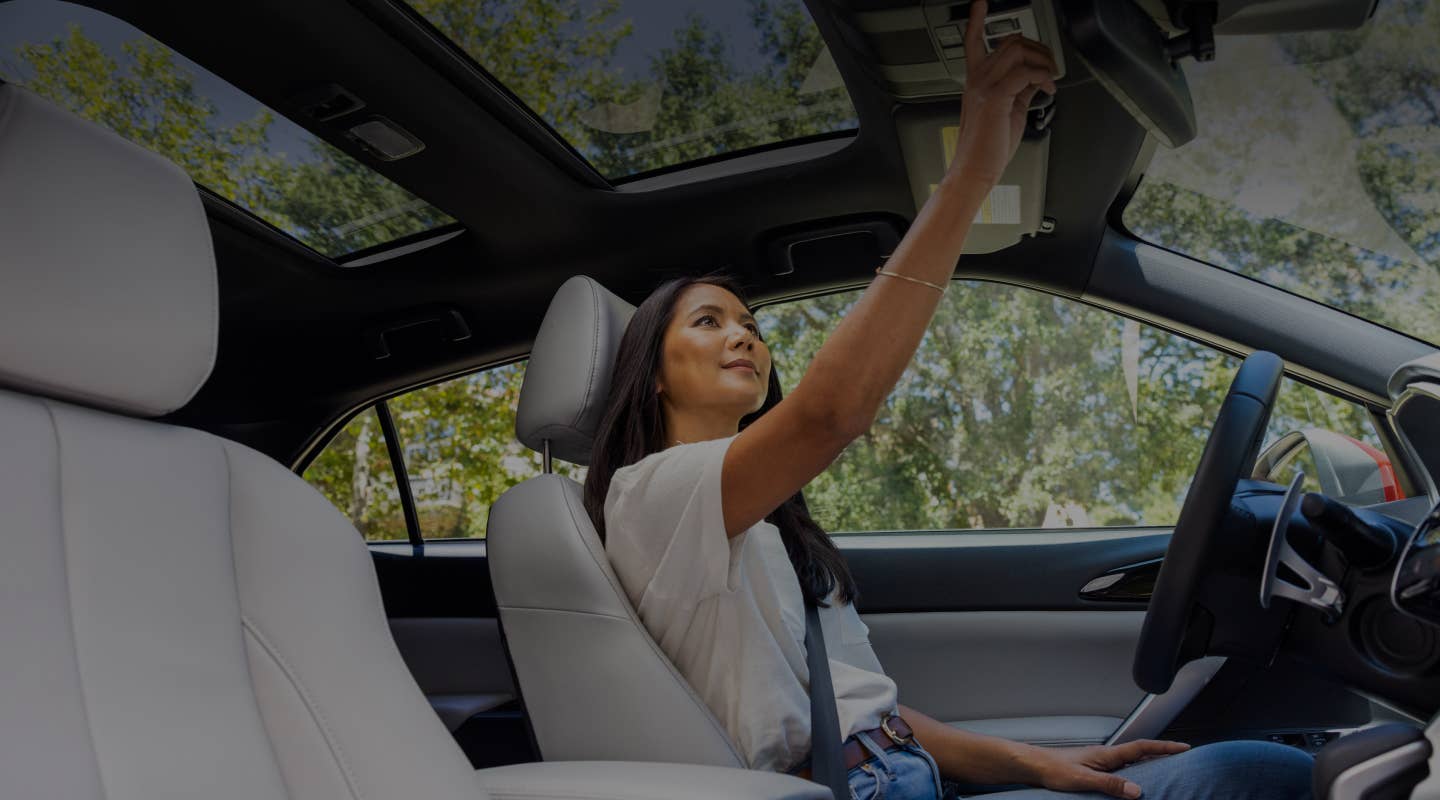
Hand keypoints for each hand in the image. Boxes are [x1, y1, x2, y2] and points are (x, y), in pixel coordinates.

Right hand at [947, 0, 1058, 185]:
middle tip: (1050, 65)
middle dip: (1038, 49)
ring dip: (1042, 61)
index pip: (972, 42)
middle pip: (1009, 42)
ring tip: (1050, 77)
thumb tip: (1036, 79)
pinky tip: (1048, 88)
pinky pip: (1025, 73)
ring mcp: (984, 87)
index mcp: (976, 82)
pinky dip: (1043, 77)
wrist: (974, 170)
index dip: (976, 21)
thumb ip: (1019, 91)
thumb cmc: (986, 149)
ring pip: (1018, 51)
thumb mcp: (1007, 113)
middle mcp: (977, 80)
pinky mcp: (995, 98)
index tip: (980, 4)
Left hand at [1024, 739, 1190, 798]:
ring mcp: (1100, 761)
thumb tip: (1136, 792)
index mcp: (1107, 754)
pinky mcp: (1093, 769)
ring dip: (1149, 763)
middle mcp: (1106, 756)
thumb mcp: (1083, 779)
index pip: (1142, 747)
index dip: (1165, 747)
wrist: (1034, 765)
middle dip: (1162, 754)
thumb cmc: (1054, 768)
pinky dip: (1133, 772)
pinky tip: (1133, 782)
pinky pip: (1121, 769)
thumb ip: (1110, 785)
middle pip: (1141, 752)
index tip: (1184, 747)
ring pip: (1131, 761)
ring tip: (1165, 770)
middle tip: (1181, 758)